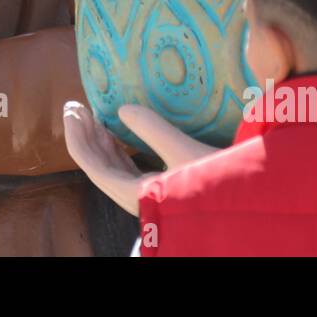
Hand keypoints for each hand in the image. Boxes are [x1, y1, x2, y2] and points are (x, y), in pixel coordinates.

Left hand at [63, 101, 217, 215]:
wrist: (244, 210)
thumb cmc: (216, 184)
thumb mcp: (185, 151)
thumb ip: (153, 129)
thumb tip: (122, 108)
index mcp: (135, 194)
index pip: (92, 165)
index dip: (77, 136)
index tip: (72, 109)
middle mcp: (134, 198)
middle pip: (97, 165)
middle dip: (84, 135)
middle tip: (76, 107)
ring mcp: (145, 197)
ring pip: (111, 168)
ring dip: (99, 141)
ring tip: (92, 116)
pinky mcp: (157, 192)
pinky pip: (125, 171)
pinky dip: (116, 151)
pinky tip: (115, 134)